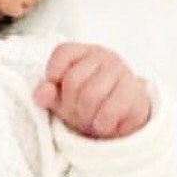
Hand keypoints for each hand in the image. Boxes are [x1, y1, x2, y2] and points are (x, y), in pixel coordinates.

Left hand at [34, 43, 150, 138]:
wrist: (121, 119)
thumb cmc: (87, 104)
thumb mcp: (62, 100)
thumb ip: (48, 94)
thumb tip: (41, 94)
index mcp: (83, 52)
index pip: (63, 52)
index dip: (54, 74)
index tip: (59, 93)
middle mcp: (103, 56)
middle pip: (73, 80)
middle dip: (71, 105)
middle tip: (78, 113)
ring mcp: (121, 70)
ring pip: (91, 96)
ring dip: (87, 116)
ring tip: (91, 118)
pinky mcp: (135, 90)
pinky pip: (109, 111)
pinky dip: (102, 124)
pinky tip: (104, 123)